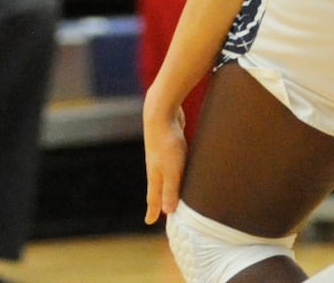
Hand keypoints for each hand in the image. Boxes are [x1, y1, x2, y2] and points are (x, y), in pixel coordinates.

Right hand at [143, 104, 186, 223]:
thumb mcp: (171, 170)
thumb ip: (170, 190)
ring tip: (175, 189)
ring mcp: (162, 153)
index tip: (149, 222)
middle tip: (163, 210)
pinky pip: (174, 160)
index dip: (153, 210)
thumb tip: (168, 211)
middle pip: (159, 185)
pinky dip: (177, 167)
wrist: (161, 111)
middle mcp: (156, 165)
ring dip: (170, 182)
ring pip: (167, 172)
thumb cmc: (167, 142)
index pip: (153, 197)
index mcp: (155, 174)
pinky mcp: (170, 142)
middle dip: (161, 198)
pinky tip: (184, 164)